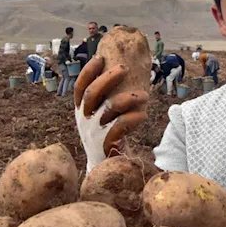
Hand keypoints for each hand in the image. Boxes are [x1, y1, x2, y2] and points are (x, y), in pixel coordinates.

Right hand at [74, 56, 148, 171]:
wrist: (104, 168)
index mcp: (81, 110)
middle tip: (124, 68)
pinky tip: (144, 115)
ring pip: (109, 108)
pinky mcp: (106, 144)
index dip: (88, 71)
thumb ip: (106, 99)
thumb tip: (124, 71)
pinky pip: (121, 126)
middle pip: (92, 93)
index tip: (100, 57)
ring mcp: (94, 132)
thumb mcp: (100, 117)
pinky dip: (135, 118)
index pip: (80, 86)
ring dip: (129, 97)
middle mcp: (85, 119)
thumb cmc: (107, 135)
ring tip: (145, 95)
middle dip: (108, 78)